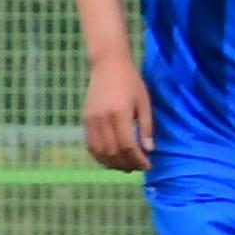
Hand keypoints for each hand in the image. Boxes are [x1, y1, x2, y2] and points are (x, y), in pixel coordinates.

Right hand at [80, 56, 154, 171]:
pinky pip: (90, 145)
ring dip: (112, 164)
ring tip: (125, 166)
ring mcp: (91, 121)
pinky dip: (99, 156)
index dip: (137, 159)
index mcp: (120, 114)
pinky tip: (110, 159)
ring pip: (99, 151)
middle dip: (126, 164)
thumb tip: (149, 150)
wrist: (108, 66)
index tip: (148, 165)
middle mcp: (102, 120)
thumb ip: (146, 127)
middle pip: (113, 152)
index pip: (127, 145)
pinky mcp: (85, 120)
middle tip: (138, 168)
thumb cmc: (131, 83)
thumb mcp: (144, 103)